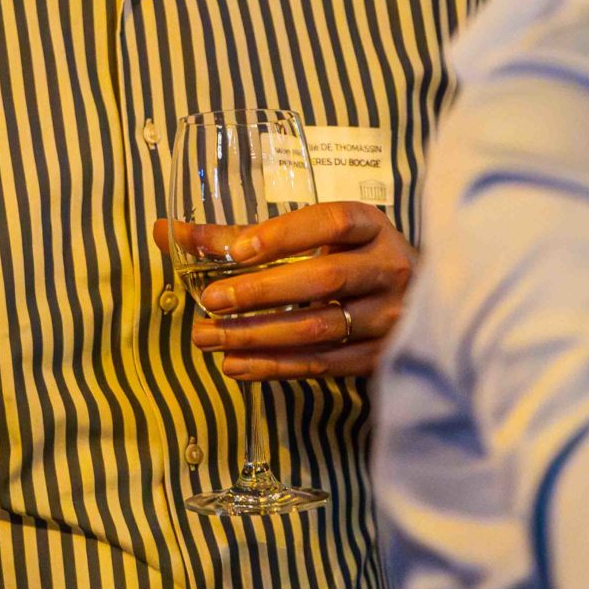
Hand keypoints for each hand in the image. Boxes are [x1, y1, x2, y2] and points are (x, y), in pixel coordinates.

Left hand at [152, 202, 413, 380]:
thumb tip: (164, 231)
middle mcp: (388, 268)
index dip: (285, 235)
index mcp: (371, 227)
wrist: (424, 302)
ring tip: (208, 336)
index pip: (331, 223)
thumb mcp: (310, 239)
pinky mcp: (381, 357)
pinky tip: (235, 365)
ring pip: (320, 328)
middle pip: (324, 280)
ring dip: (258, 335)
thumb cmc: (349, 259)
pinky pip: (323, 364)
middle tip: (211, 300)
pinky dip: (275, 366)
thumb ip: (240, 236)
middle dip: (262, 291)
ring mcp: (390, 317)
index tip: (238, 250)